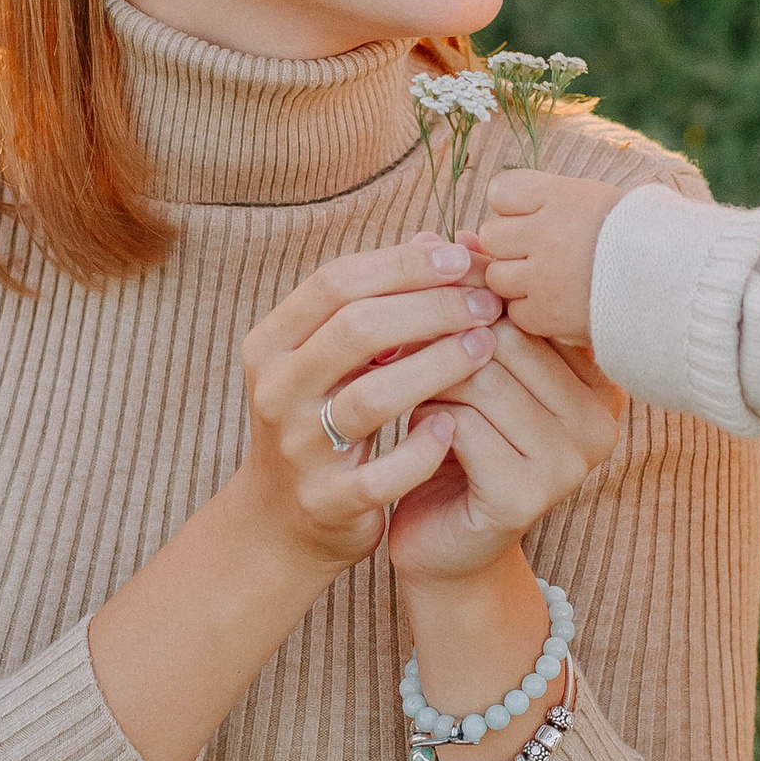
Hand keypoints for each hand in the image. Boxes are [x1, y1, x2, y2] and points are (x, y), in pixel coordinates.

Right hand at [237, 235, 508, 568]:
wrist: (283, 520)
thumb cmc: (323, 418)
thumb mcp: (335, 357)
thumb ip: (379, 300)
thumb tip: (433, 240)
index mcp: (272, 344)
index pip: (335, 282)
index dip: (401, 264)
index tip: (460, 257)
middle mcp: (275, 392)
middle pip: (355, 330)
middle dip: (430, 308)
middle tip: (487, 303)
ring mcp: (297, 450)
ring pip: (370, 397)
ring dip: (438, 366)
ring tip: (487, 346)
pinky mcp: (326, 501)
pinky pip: (381, 473)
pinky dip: (422, 448)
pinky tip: (456, 424)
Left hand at [387, 322, 627, 589]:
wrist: (443, 541)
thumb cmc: (459, 443)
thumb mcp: (473, 364)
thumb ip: (472, 304)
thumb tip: (453, 235)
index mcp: (601, 380)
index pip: (536, 310)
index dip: (477, 298)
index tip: (433, 300)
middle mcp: (600, 421)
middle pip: (510, 339)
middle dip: (447, 336)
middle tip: (406, 347)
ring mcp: (571, 462)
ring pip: (485, 378)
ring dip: (432, 378)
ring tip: (413, 389)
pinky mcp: (528, 495)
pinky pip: (465, 426)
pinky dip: (428, 419)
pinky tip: (421, 431)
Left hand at [478, 166, 636, 347]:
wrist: (677, 283)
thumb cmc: (637, 236)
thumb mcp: (597, 198)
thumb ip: (548, 200)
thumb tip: (498, 215)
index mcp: (561, 196)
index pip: (499, 191)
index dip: (513, 206)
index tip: (533, 216)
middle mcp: (547, 233)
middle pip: (491, 235)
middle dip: (511, 245)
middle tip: (541, 253)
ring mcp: (544, 277)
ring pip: (496, 276)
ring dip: (516, 280)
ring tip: (550, 281)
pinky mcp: (548, 315)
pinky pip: (516, 312)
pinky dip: (532, 311)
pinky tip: (558, 304)